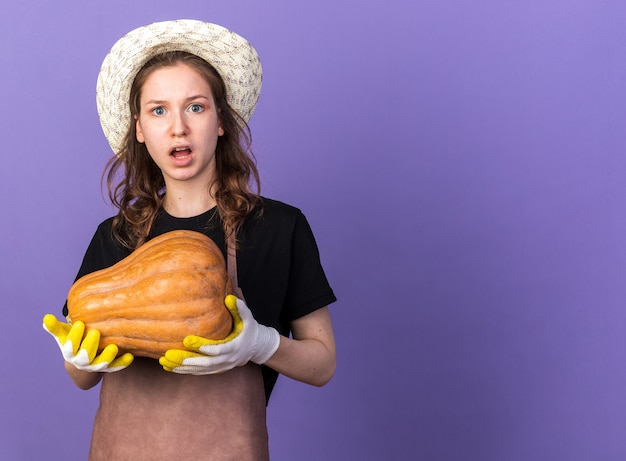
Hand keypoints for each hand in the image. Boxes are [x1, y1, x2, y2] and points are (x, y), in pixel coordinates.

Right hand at [43, 314, 133, 371]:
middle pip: (85, 356)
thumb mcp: (63, 335)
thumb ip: (55, 327)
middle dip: (89, 346)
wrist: (81, 362)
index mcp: (70, 353)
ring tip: (114, 347)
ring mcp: (96, 366)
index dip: (74, 336)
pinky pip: (116, 367)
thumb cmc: (74, 340)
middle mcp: (82, 362)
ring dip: (107, 357)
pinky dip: (122, 363)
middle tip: (95, 332)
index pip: (70, 346)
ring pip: (101, 365)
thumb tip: (46, 317)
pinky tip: (130, 356)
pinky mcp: (109, 368)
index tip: (78, 323)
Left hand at [159, 295, 279, 373]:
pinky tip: (171, 367)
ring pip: (200, 370)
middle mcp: (228, 360)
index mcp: (235, 347)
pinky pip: (200, 372)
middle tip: (168, 355)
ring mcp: (222, 367)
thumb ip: (239, 308)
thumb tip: (229, 297)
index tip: (186, 339)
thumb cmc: (250, 329)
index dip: (202, 346)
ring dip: (182, 368)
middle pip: (205, 363)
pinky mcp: (217, 370)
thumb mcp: (247, 318)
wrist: (257, 347)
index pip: (217, 349)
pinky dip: (186, 371)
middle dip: (186, 360)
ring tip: (165, 362)